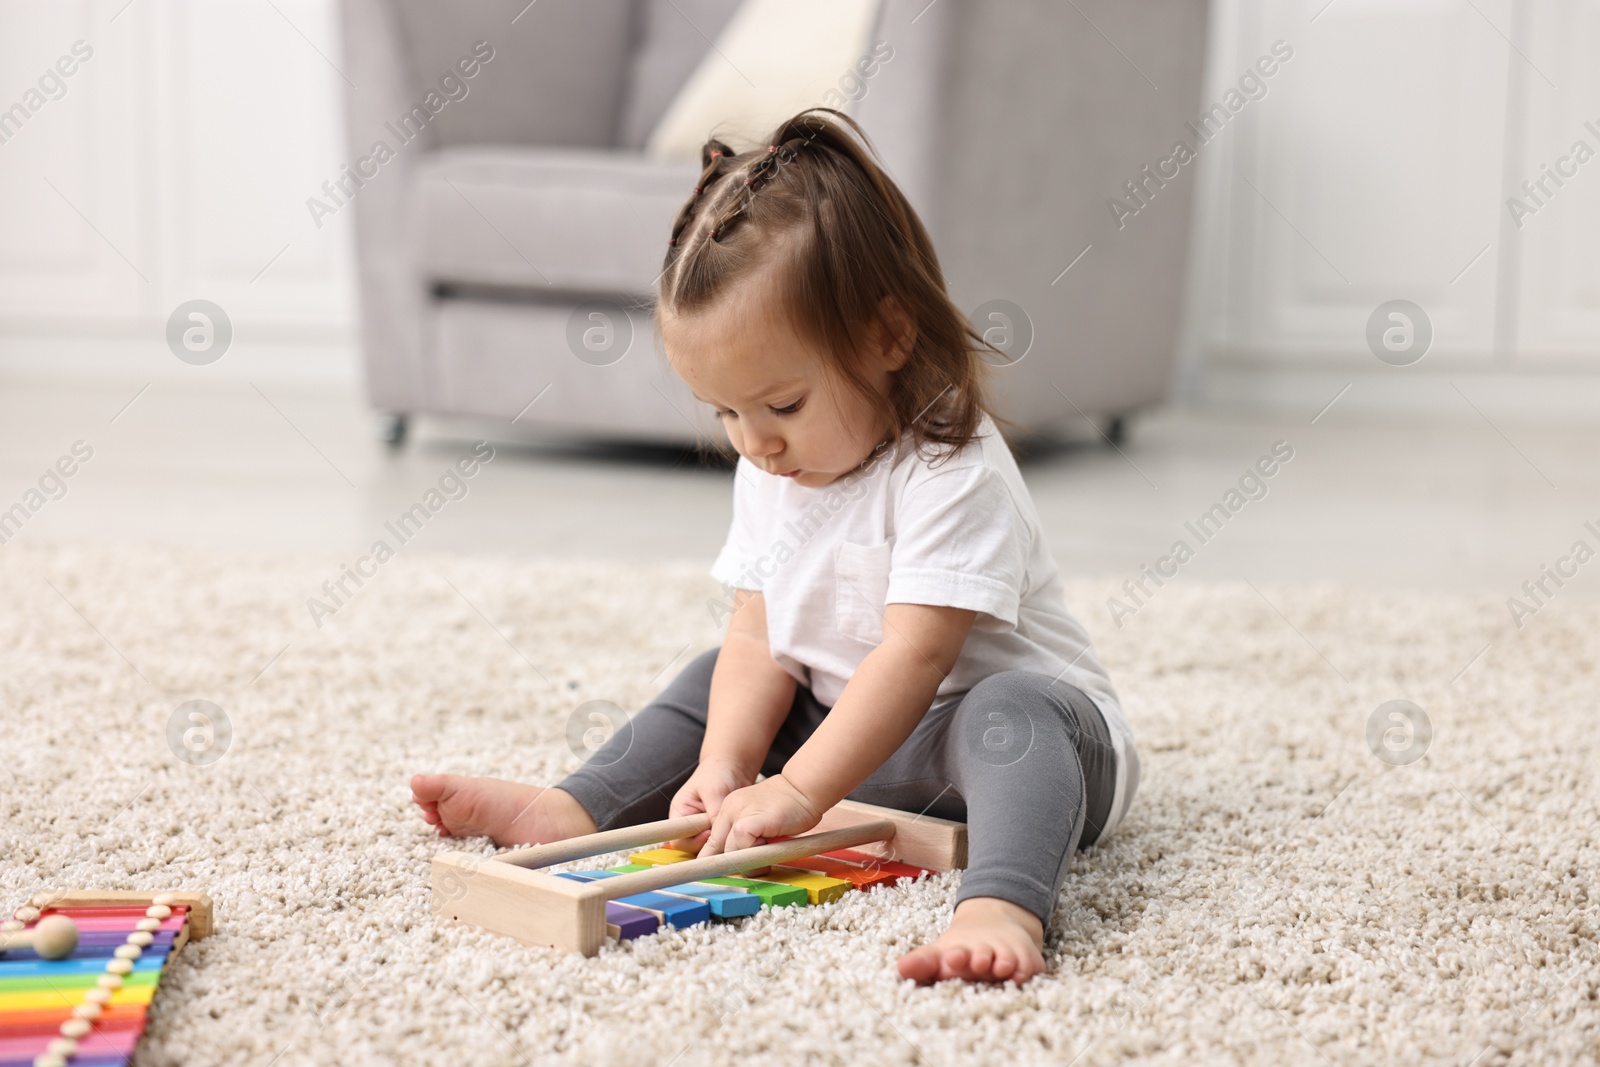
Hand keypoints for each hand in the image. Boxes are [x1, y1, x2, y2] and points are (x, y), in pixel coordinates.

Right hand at [667, 759, 754, 852]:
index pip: (678, 839)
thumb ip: (714, 813)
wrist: (734, 766)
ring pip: (708, 847)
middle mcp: (689, 823)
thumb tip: (718, 836)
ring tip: (733, 832)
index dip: (693, 842)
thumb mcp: (714, 791)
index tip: (709, 832)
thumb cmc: (718, 772)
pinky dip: (728, 840)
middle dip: (708, 844)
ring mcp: (703, 827)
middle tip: (725, 835)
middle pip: (693, 847)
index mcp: (680, 813)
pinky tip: (737, 832)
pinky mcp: (717, 828)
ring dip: (720, 842)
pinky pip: (720, 842)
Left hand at [698, 774, 823, 857]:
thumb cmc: (789, 806)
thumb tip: (741, 861)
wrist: (804, 788)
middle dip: (731, 864)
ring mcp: (736, 814)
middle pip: (716, 848)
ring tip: (766, 859)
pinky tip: (769, 849)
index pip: (713, 839)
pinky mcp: (748, 822)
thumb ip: (748, 834)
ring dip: (747, 862)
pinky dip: (754, 856)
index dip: (717, 858)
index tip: (725, 870)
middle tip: (754, 868)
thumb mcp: (760, 817)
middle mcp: (728, 809)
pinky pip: (742, 848)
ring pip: (729, 851)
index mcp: (729, 808)